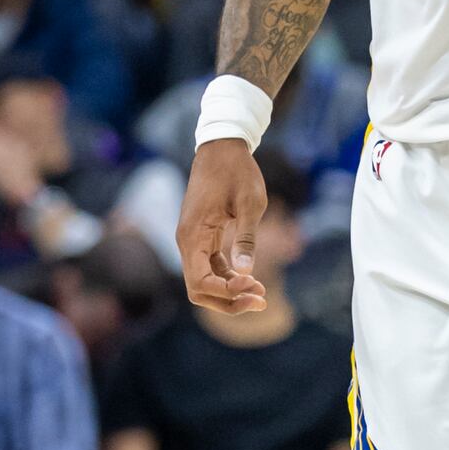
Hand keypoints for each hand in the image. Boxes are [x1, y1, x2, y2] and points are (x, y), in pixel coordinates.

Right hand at [178, 139, 268, 311]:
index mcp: (192, 236)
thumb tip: (246, 272)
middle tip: (260, 300)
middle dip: (228, 301)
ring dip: (230, 292)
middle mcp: (187, 242)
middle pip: (199, 290)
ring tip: (261, 293)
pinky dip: (229, 278)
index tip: (254, 283)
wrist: (223, 148)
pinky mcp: (203, 238)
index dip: (227, 292)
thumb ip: (246, 238)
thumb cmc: (237, 172)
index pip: (200, 283)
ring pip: (205, 282)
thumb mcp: (249, 204)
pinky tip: (251, 279)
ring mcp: (194, 241)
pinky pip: (211, 268)